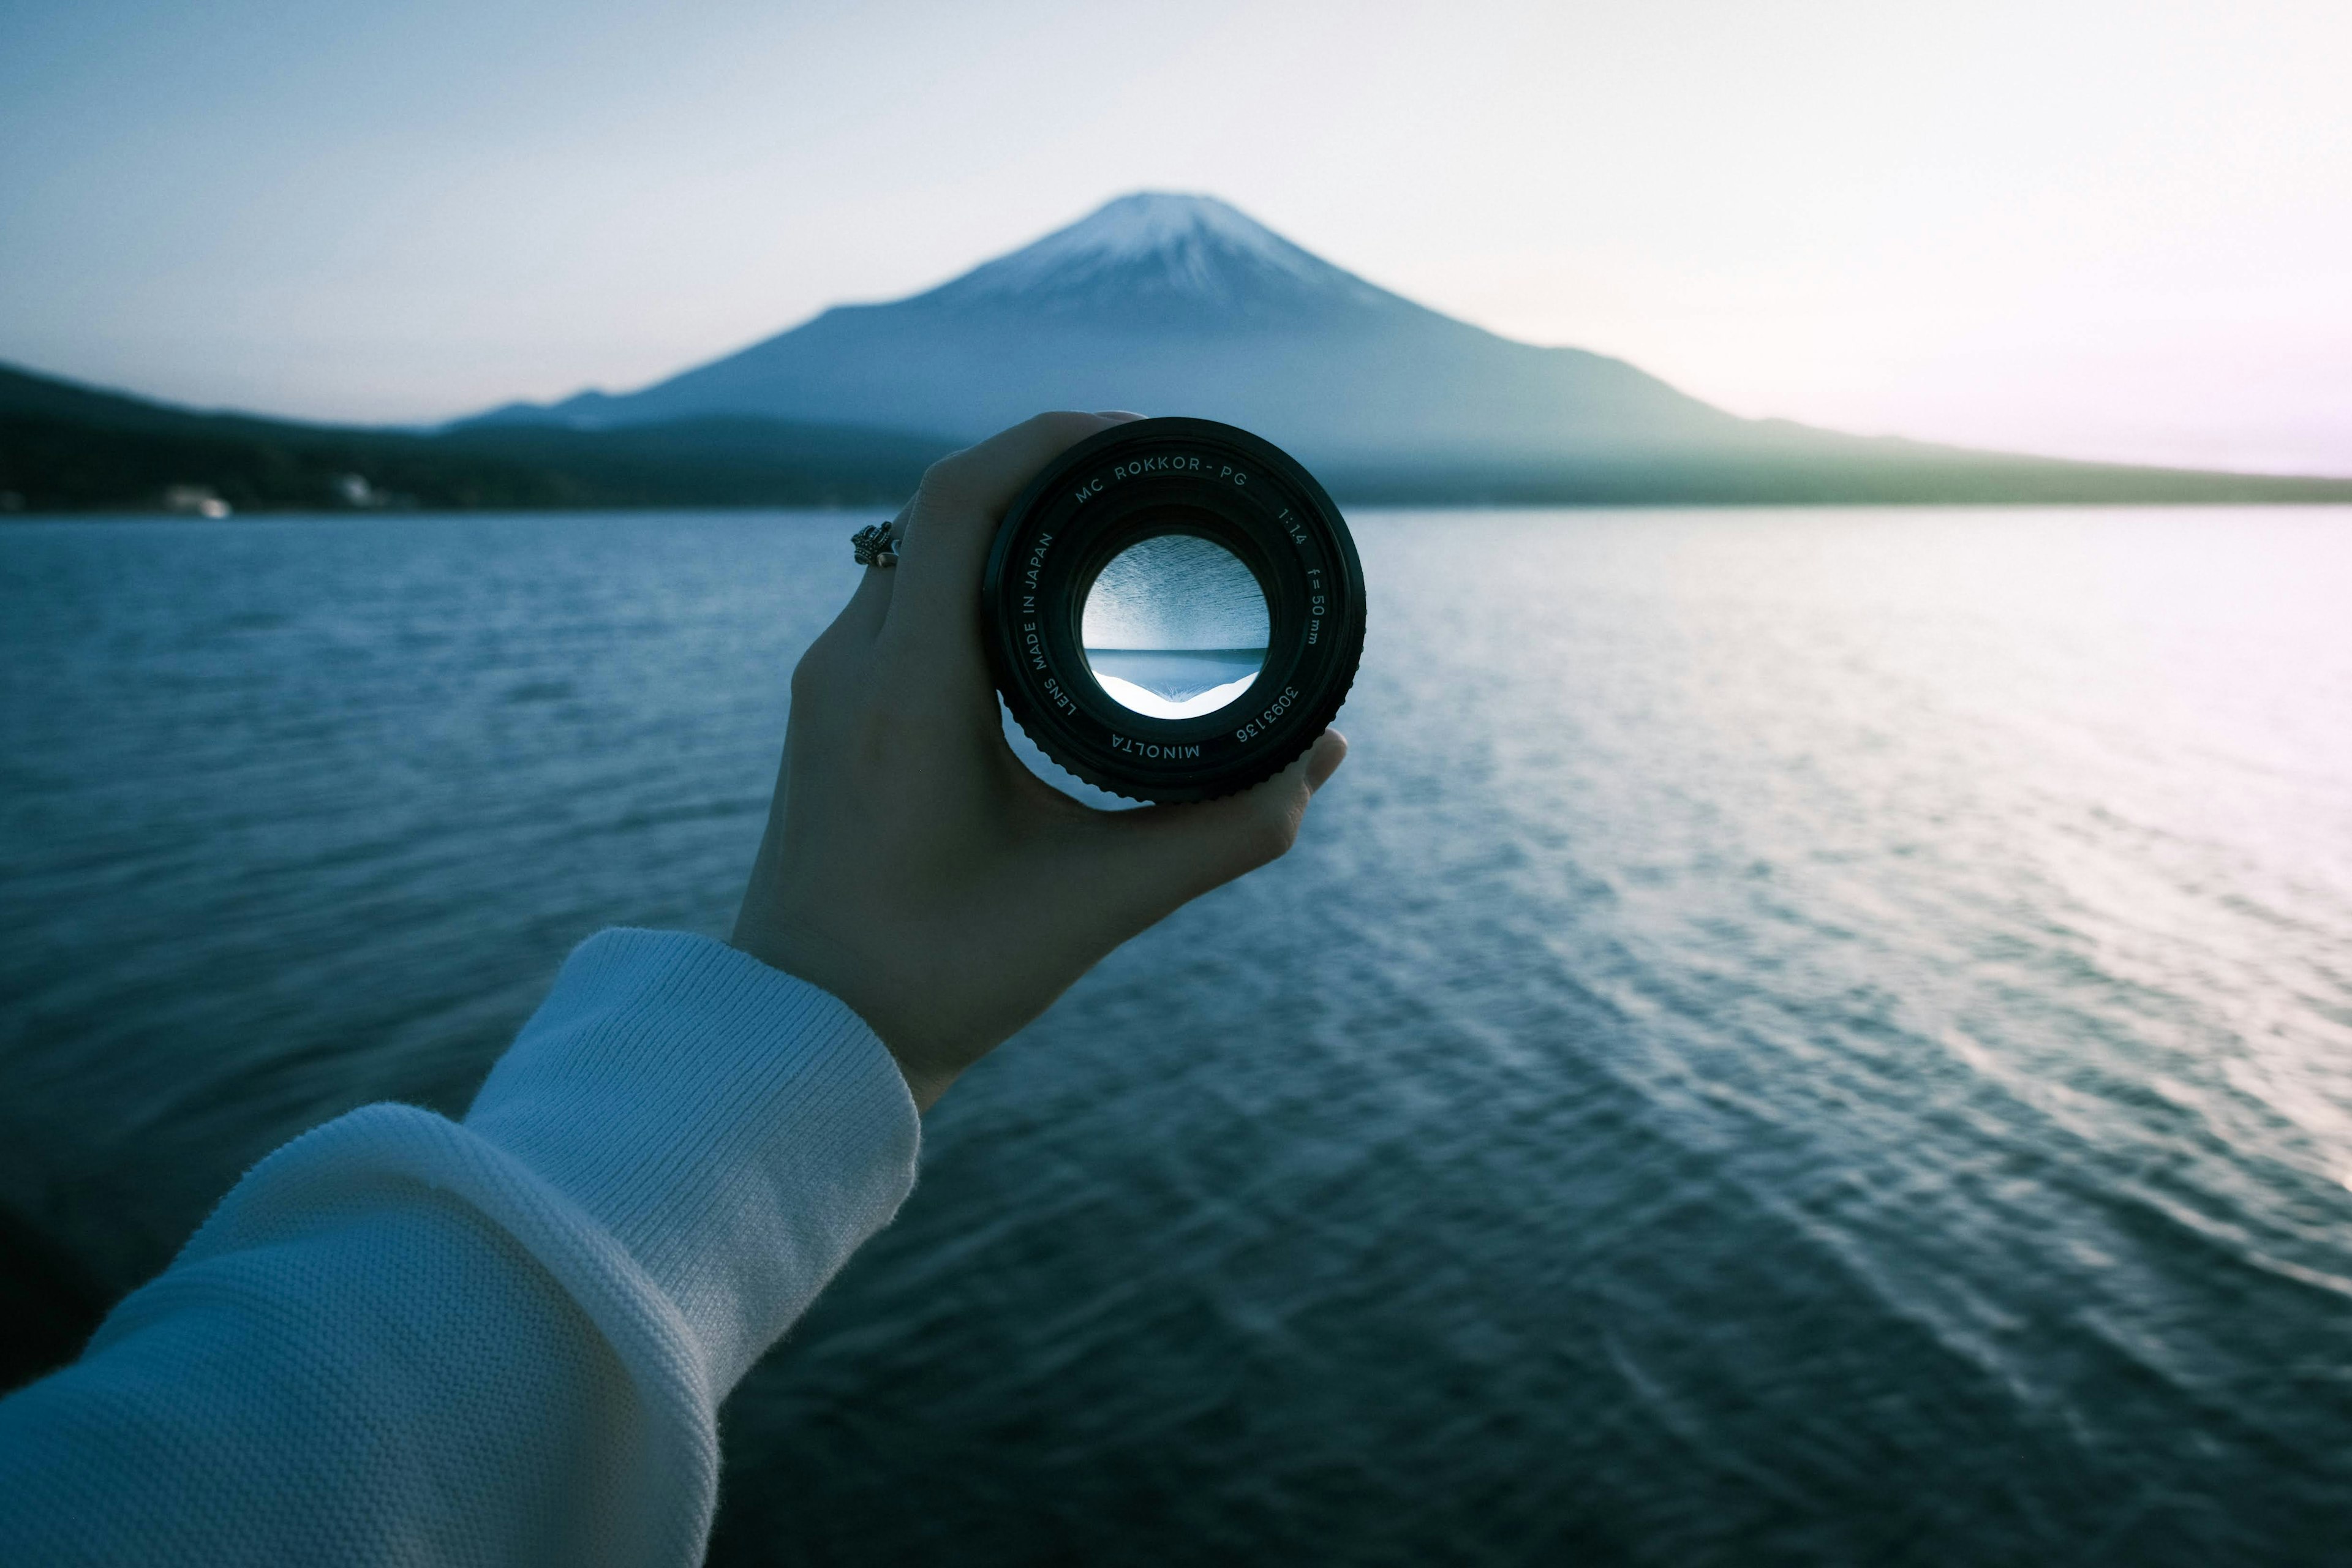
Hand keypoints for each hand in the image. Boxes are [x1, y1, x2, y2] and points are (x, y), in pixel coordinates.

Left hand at [730, 413, 1347, 1109]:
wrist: (801, 1040)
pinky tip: (1029, 611)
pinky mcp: (827, 716)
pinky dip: (968, 578)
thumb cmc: (933, 980)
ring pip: (913, 552)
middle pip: (941, 508)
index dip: (1050, 441)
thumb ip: (1220, 837)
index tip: (1137, 436)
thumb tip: (1318, 763)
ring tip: (1097, 530)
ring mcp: (828, 689)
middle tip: (1141, 480)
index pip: (962, 500)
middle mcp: (852, 668)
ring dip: (1002, 524)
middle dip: (1043, 473)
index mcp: (908, 690)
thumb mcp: (1096, 907)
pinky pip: (897, 601)